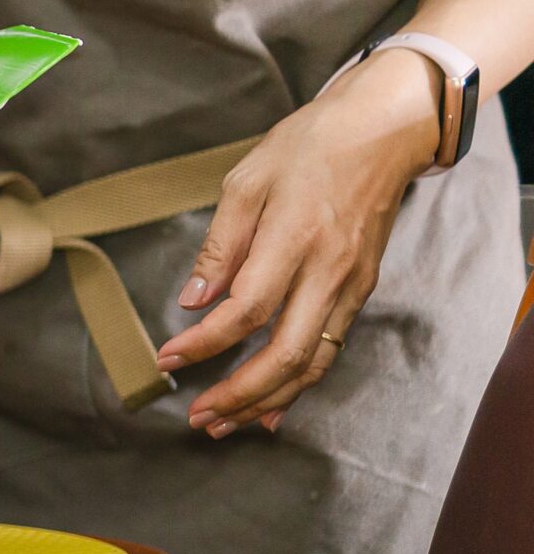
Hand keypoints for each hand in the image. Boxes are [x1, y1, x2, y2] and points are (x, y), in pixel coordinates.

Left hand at [154, 51, 444, 435]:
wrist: (385, 131)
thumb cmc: (310, 146)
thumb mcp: (248, 179)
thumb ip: (220, 245)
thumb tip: (193, 300)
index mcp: (294, 239)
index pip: (246, 310)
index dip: (204, 342)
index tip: (168, 358)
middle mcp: (329, 271)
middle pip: (286, 353)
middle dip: (239, 393)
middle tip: (198, 418)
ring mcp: (351, 284)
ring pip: (313, 362)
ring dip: (268, 399)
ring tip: (226, 423)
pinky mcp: (362, 289)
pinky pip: (330, 349)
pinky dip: (300, 383)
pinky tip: (273, 404)